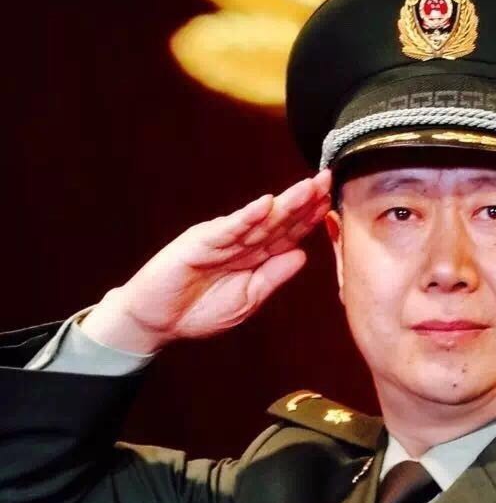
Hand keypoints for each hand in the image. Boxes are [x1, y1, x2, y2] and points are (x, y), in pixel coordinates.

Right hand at [80, 170, 331, 352]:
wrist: (156, 322)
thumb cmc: (198, 311)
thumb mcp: (246, 300)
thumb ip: (272, 277)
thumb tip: (302, 255)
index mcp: (253, 256)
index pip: (288, 233)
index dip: (310, 218)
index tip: (333, 202)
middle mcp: (241, 242)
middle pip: (279, 219)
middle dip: (304, 200)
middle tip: (328, 180)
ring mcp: (221, 239)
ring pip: (259, 219)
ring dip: (284, 203)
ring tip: (308, 187)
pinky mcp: (199, 242)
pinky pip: (228, 229)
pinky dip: (247, 217)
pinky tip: (266, 204)